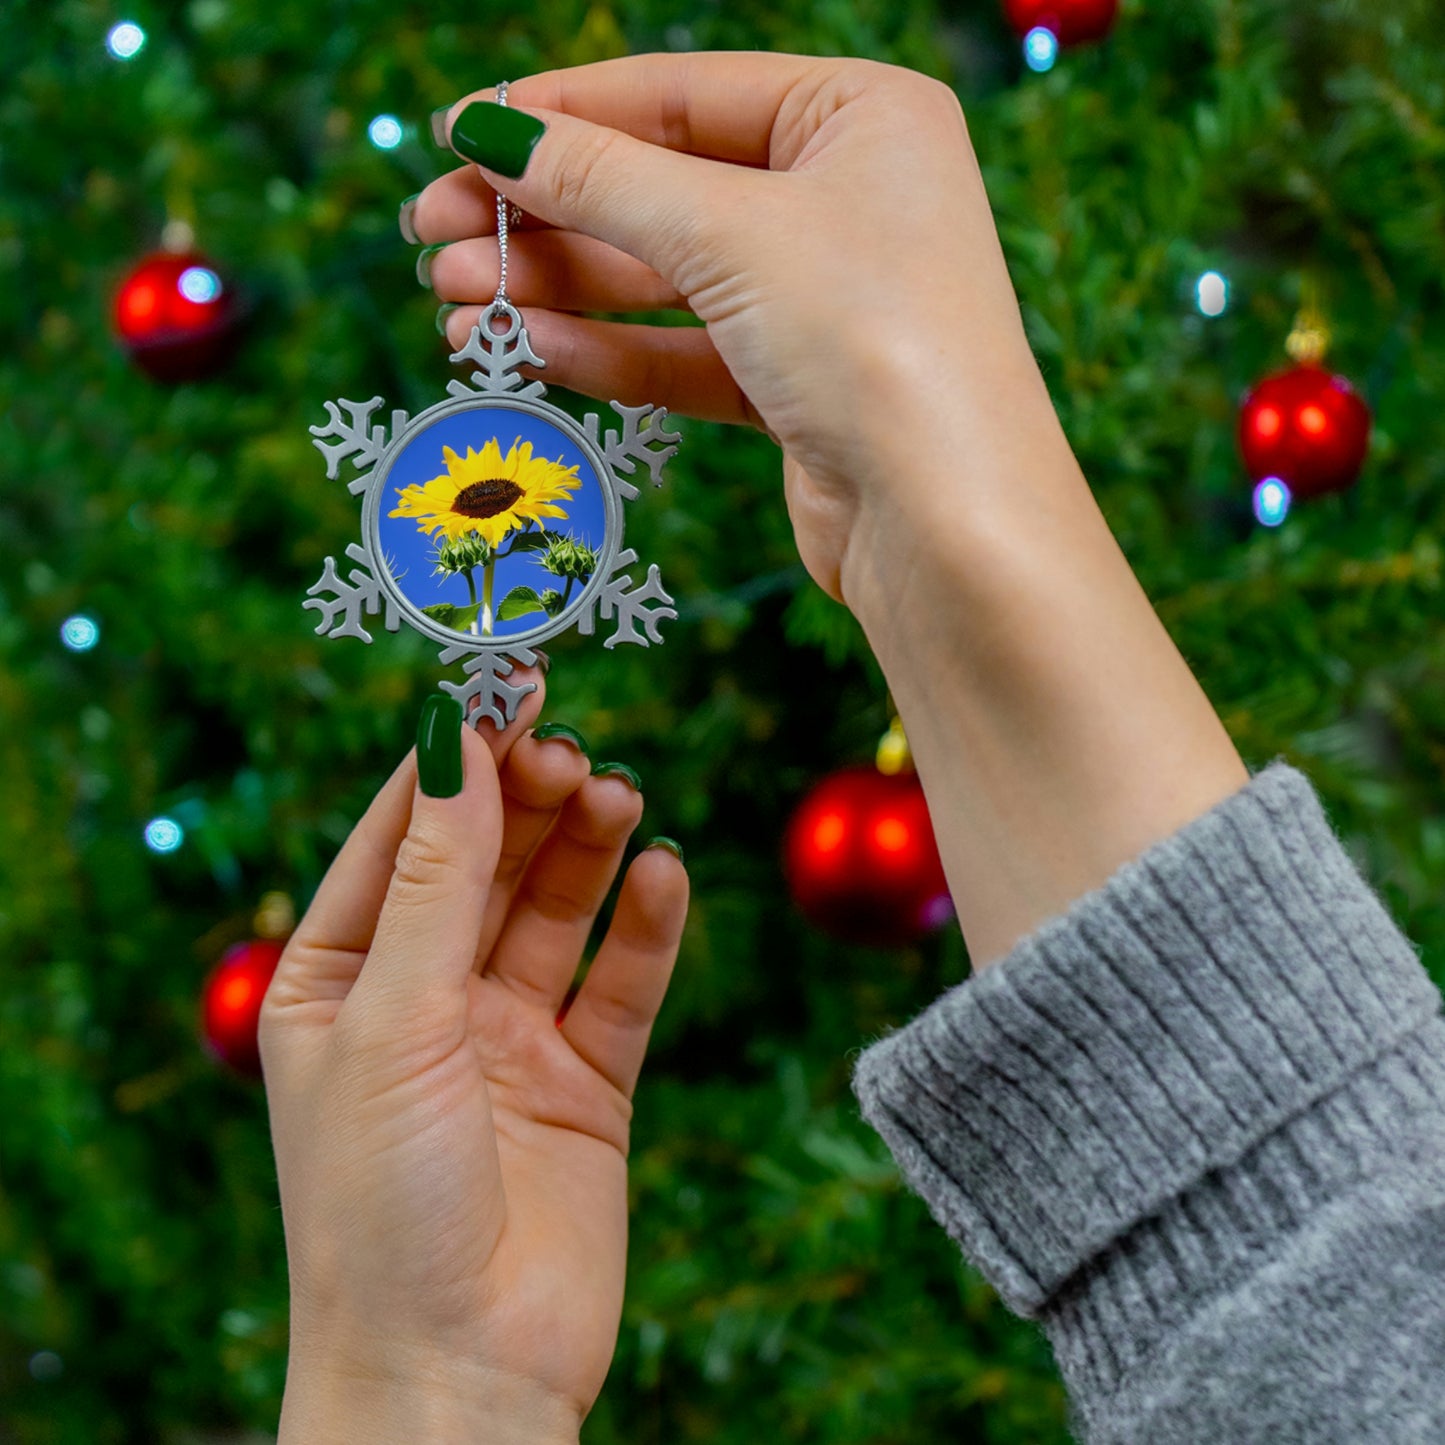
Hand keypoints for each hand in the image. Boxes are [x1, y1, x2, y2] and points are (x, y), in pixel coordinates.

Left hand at [259, 681, 688, 1441]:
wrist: (458, 1376)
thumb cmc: (380, 1204)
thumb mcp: (394, 1018)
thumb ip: (438, 878)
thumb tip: (455, 735)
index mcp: (339, 979)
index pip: (400, 836)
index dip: (453, 757)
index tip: (505, 682)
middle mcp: (424, 999)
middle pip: (486, 861)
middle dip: (527, 798)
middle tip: (572, 750)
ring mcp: (508, 1039)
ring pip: (557, 909)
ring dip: (588, 848)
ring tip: (619, 798)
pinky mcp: (586, 1082)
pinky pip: (622, 983)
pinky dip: (646, 928)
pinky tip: (665, 876)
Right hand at [411, 53, 1063, 604]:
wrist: (947, 525)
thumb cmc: (872, 340)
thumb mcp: (728, 233)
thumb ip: (602, 179)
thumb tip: (489, 130)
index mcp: (859, 115)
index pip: (679, 93)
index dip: (560, 113)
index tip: (455, 133)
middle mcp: (845, 198)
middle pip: (661, 189)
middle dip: (543, 215)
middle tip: (431, 236)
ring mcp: (822, 297)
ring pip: (664, 279)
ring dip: (558, 289)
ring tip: (454, 303)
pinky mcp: (799, 388)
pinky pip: (685, 353)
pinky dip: (609, 352)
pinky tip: (528, 350)